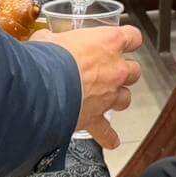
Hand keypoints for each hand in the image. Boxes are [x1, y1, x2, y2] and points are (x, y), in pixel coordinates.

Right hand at [32, 24, 143, 148]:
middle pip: (134, 70)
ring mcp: (108, 95)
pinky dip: (108, 136)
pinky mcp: (96, 118)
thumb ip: (54, 39)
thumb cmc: (49, 58)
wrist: (41, 87)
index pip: (133, 37)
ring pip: (126, 98)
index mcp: (108, 42)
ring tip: (106, 97)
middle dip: (123, 71)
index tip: (124, 40)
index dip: (129, 39)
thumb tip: (46, 41)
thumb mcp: (49, 38)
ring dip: (118, 98)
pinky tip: (110, 139)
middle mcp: (115, 69)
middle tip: (109, 70)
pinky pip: (107, 131)